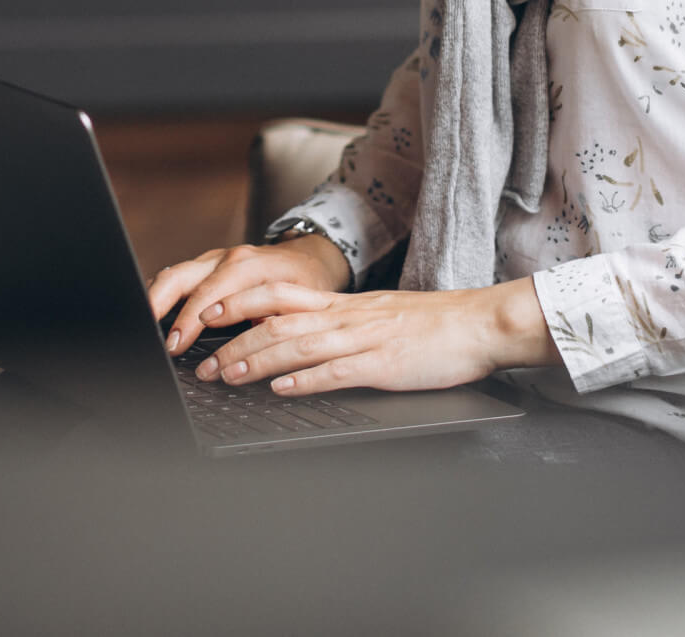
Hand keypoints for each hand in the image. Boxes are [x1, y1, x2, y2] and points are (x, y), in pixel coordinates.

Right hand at [146, 236, 350, 358]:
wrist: (307, 256)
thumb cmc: (303, 281)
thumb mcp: (297, 301)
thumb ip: (271, 318)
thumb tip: (250, 344)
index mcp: (247, 266)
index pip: (210, 292)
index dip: (190, 320)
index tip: (177, 344)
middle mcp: (225, 259)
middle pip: (180, 276)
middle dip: (159, 305)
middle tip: (148, 334)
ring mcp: (212, 260)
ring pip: (172, 274)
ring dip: (154, 300)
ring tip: (142, 326)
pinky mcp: (204, 267)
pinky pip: (176, 277)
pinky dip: (161, 295)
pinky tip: (152, 314)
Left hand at [189, 277, 559, 395]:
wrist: (481, 324)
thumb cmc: (434, 325)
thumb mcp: (379, 316)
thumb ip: (340, 325)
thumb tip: (301, 341)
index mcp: (345, 305)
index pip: (280, 294)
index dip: (239, 303)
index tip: (206, 315)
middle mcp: (347, 317)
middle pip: (277, 321)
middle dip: (234, 341)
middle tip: (204, 363)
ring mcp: (365, 339)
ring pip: (298, 345)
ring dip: (256, 361)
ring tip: (227, 375)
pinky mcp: (385, 365)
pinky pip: (337, 371)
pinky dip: (304, 381)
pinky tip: (281, 390)